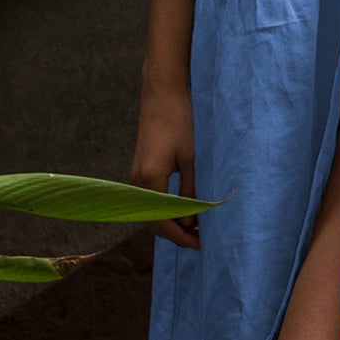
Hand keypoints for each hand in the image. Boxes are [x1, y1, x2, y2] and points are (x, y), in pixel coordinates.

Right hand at [132, 82, 200, 248]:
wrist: (162, 94)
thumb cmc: (179, 121)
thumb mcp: (192, 158)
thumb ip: (191, 192)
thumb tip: (191, 222)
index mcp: (149, 180)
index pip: (161, 223)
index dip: (181, 237)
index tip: (201, 244)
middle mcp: (137, 182)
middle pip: (153, 222)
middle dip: (176, 234)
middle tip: (202, 240)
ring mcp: (136, 177)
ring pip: (152, 212)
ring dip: (172, 222)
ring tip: (197, 227)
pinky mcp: (141, 171)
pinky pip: (152, 200)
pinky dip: (167, 210)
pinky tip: (186, 210)